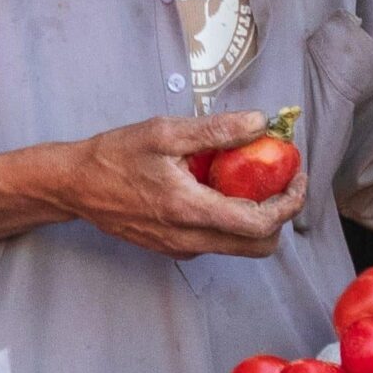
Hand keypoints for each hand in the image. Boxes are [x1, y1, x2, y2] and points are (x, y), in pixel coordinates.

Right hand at [50, 112, 308, 259]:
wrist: (74, 185)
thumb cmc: (115, 155)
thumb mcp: (164, 132)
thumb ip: (216, 130)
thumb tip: (260, 123)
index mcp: (190, 210)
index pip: (260, 224)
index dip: (290, 203)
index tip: (297, 176)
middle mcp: (189, 239)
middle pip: (259, 246)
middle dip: (280, 215)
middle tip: (281, 180)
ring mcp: (180, 248)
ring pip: (239, 246)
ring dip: (256, 217)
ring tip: (248, 179)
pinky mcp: (172, 248)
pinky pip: (216, 241)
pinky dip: (230, 219)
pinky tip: (216, 187)